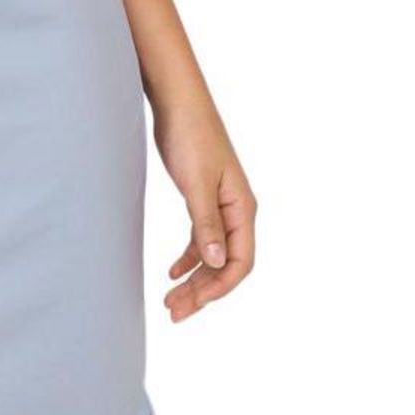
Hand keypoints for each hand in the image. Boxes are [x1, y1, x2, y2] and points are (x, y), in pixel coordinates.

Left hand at [155, 100, 256, 321]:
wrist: (177, 101)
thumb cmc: (190, 135)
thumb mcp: (196, 182)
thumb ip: (206, 223)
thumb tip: (219, 264)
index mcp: (243, 208)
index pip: (241, 262)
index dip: (220, 287)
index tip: (193, 304)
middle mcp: (237, 211)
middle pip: (226, 264)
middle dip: (203, 291)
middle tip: (174, 312)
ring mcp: (220, 205)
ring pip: (212, 254)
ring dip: (194, 279)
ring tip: (171, 301)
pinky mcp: (202, 198)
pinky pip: (201, 238)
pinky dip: (188, 257)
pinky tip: (172, 271)